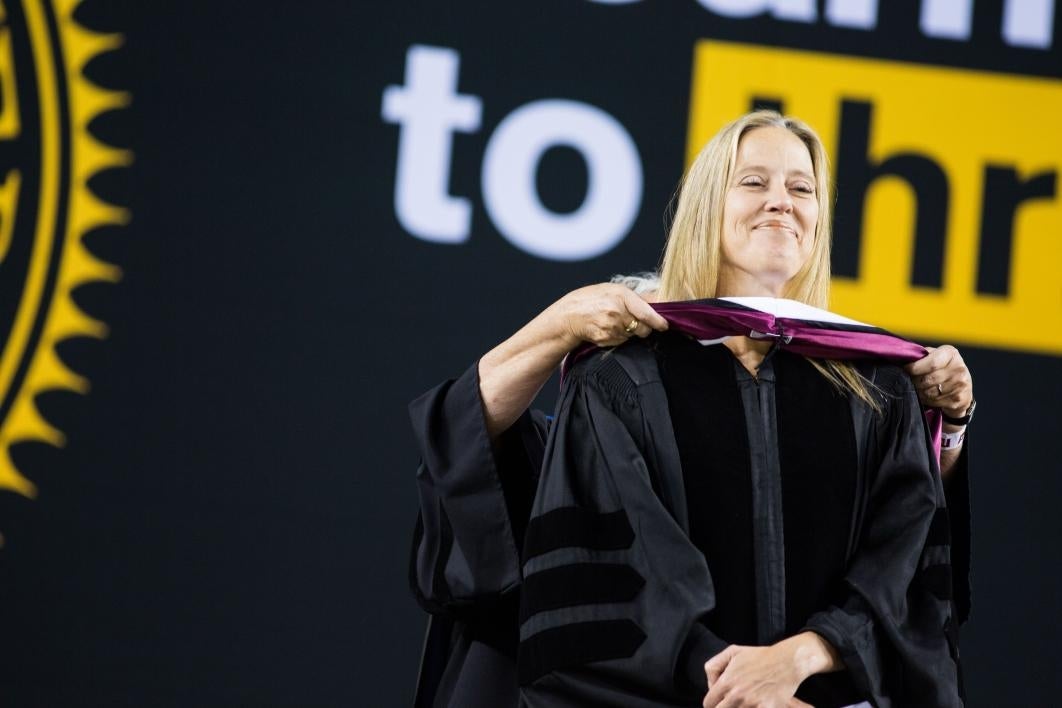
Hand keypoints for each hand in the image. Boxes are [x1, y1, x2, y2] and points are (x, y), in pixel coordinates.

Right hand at [548, 283, 667, 348]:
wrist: (569, 315)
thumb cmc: (591, 299)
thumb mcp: (613, 289)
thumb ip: (637, 297)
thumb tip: (659, 300)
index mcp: (621, 295)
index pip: (646, 312)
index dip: (658, 321)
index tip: (664, 326)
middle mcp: (617, 311)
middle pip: (643, 328)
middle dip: (643, 328)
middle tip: (634, 322)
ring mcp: (611, 327)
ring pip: (632, 336)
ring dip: (629, 332)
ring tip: (614, 322)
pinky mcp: (606, 339)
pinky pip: (621, 341)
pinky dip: (618, 337)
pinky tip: (607, 329)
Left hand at [702, 644, 808, 707]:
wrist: (787, 661)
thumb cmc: (760, 656)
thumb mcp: (732, 652)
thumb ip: (714, 666)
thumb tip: (711, 685)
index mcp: (727, 681)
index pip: (709, 703)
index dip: (712, 704)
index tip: (718, 702)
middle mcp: (737, 694)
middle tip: (730, 703)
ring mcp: (752, 703)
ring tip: (745, 701)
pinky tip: (756, 704)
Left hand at [903, 345, 973, 418]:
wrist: (962, 386)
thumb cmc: (942, 367)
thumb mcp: (934, 355)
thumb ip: (922, 356)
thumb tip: (904, 358)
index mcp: (951, 354)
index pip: (932, 363)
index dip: (915, 368)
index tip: (905, 370)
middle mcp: (958, 368)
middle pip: (929, 379)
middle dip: (915, 381)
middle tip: (909, 381)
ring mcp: (960, 385)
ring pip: (930, 392)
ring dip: (919, 392)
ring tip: (916, 388)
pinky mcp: (958, 399)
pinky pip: (935, 401)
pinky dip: (926, 400)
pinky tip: (925, 395)